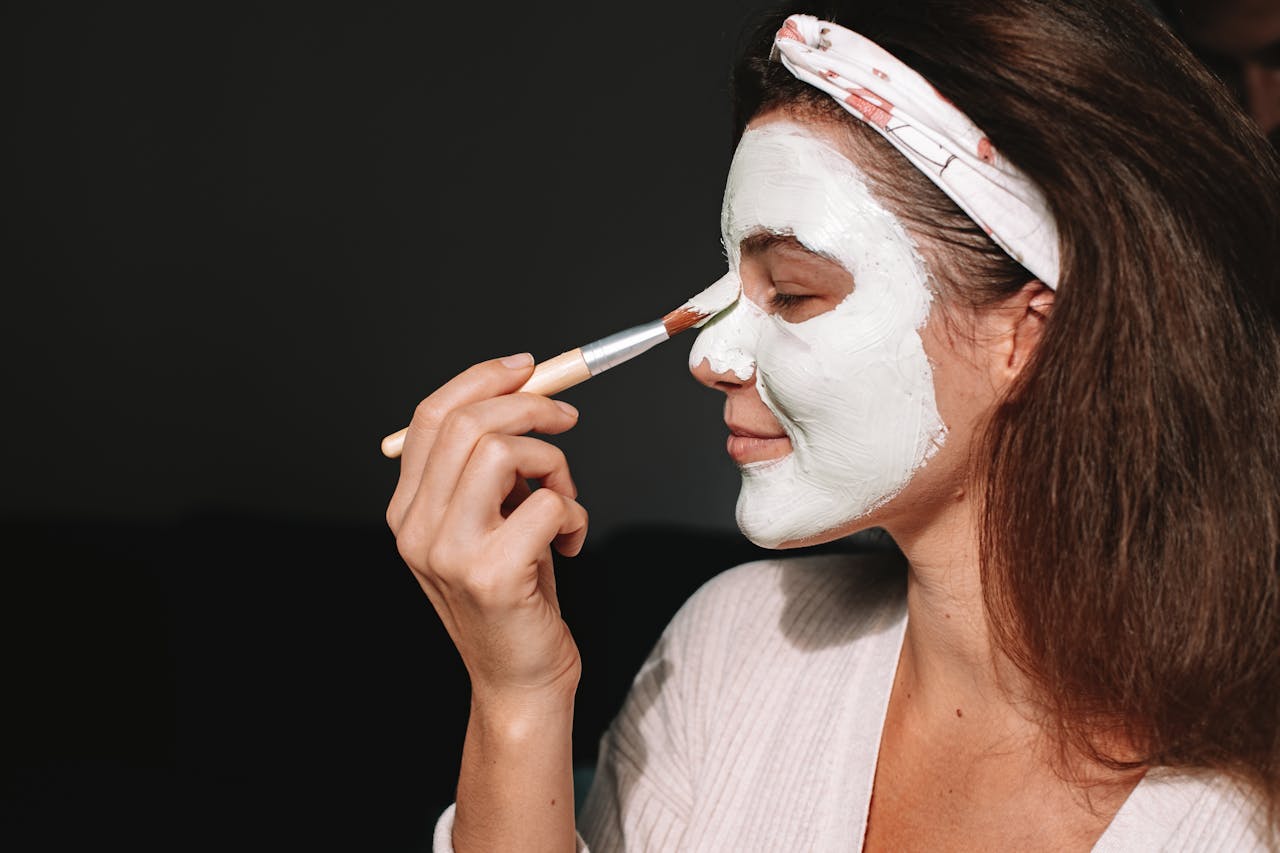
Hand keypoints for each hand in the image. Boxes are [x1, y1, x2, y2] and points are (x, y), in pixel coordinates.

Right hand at [386, 353, 587, 701]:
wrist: (519, 680)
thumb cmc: (514, 595)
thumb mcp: (487, 523)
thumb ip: (488, 468)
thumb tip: (526, 391)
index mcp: (407, 510)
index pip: (429, 417)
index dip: (480, 380)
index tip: (528, 368)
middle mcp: (416, 528)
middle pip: (467, 423)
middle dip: (531, 407)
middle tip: (567, 421)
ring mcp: (450, 552)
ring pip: (505, 452)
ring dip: (555, 463)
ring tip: (564, 499)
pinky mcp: (493, 575)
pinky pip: (548, 503)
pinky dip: (574, 512)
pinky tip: (570, 542)